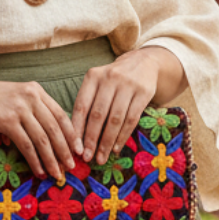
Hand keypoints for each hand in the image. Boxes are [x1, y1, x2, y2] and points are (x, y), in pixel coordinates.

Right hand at [0, 76, 78, 183]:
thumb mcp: (14, 98)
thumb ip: (29, 113)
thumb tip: (39, 140)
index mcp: (36, 90)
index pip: (60, 114)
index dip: (72, 134)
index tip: (78, 149)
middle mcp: (31, 97)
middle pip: (55, 128)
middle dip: (65, 149)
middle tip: (71, 166)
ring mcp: (20, 108)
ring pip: (43, 138)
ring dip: (52, 159)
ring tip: (57, 173)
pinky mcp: (7, 120)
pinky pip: (26, 145)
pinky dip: (35, 160)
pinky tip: (39, 171)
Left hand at [72, 49, 167, 165]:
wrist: (143, 62)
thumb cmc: (114, 79)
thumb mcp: (98, 82)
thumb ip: (88, 103)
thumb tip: (76, 136)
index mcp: (93, 76)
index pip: (81, 106)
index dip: (77, 128)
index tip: (74, 148)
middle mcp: (109, 78)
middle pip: (98, 115)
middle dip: (91, 139)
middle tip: (87, 158)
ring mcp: (128, 85)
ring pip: (115, 119)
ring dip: (107, 142)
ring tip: (101, 157)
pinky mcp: (144, 92)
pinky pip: (131, 119)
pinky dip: (123, 136)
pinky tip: (116, 148)